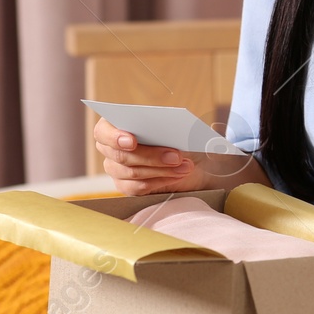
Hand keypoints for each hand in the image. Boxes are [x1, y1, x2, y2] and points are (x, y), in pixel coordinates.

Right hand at [93, 118, 255, 194]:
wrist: (186, 159)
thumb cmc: (177, 137)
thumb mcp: (184, 127)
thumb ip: (189, 126)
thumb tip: (210, 127)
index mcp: (114, 125)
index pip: (103, 131)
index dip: (115, 136)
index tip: (133, 141)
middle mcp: (109, 148)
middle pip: (121, 156)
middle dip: (152, 156)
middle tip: (177, 156)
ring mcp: (115, 168)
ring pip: (131, 172)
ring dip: (161, 170)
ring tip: (185, 167)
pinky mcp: (125, 185)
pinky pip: (136, 188)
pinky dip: (159, 181)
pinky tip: (177, 176)